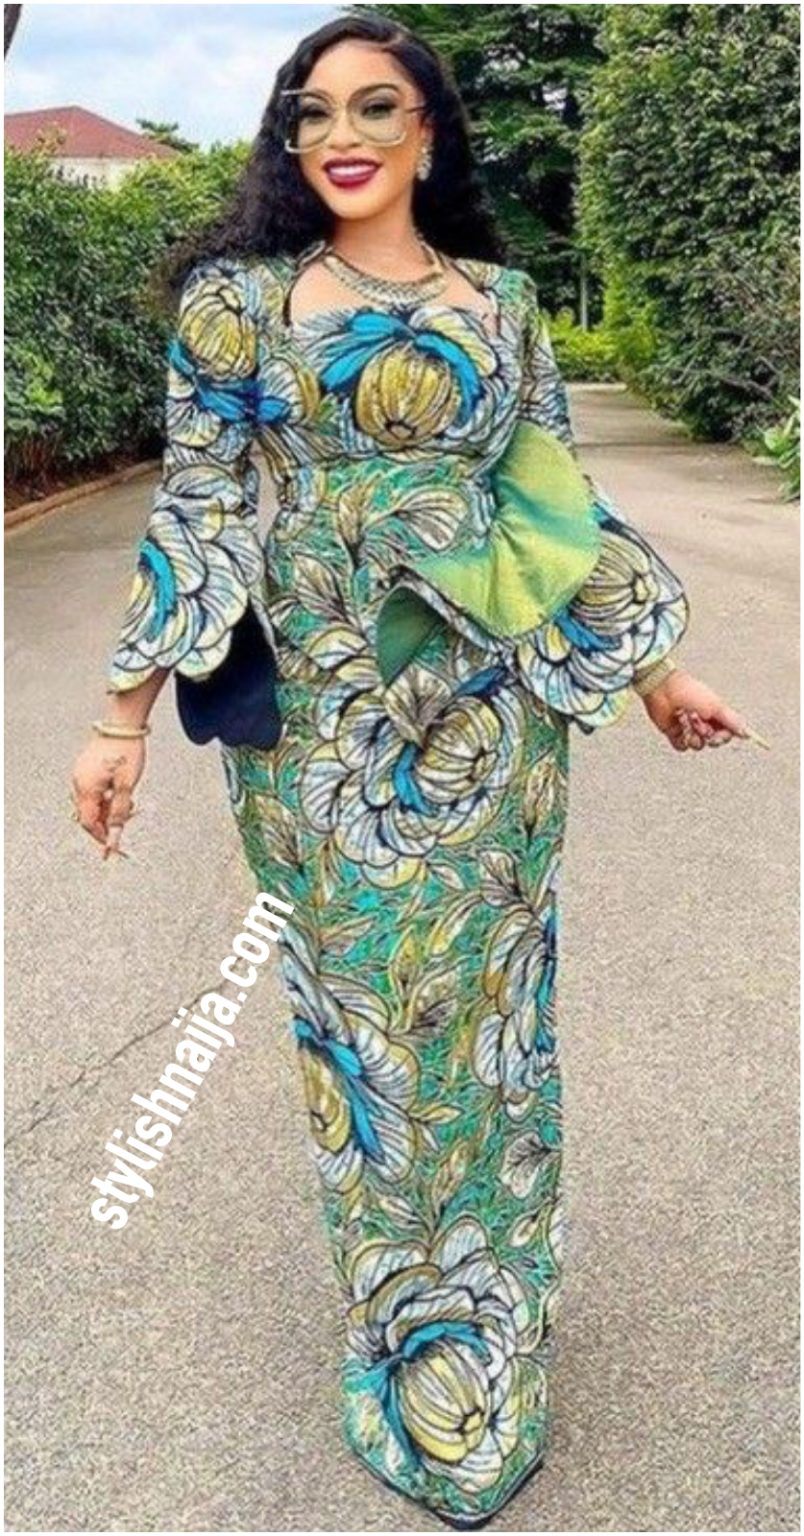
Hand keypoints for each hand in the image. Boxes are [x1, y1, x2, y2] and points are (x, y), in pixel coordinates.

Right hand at [70, 734, 145, 857]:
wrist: (123, 723)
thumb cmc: (126, 751)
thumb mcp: (126, 786)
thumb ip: (119, 812)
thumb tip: (114, 836)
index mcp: (85, 788)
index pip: (88, 823)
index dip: (100, 837)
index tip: (113, 847)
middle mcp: (78, 782)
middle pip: (89, 814)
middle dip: (107, 821)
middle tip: (127, 819)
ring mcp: (81, 773)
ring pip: (92, 802)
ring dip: (108, 808)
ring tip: (129, 801)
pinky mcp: (86, 767)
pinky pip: (93, 790)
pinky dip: (106, 796)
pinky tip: (121, 791)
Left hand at [640, 668, 752, 751]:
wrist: (665, 690)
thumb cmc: (691, 693)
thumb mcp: (716, 706)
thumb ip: (732, 721)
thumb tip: (746, 733)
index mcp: (715, 714)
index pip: (726, 733)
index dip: (724, 737)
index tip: (719, 737)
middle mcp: (703, 722)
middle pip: (713, 741)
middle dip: (708, 736)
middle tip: (702, 728)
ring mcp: (688, 729)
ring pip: (698, 745)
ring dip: (694, 735)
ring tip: (687, 719)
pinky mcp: (674, 734)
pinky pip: (682, 747)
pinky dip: (680, 739)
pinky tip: (677, 725)